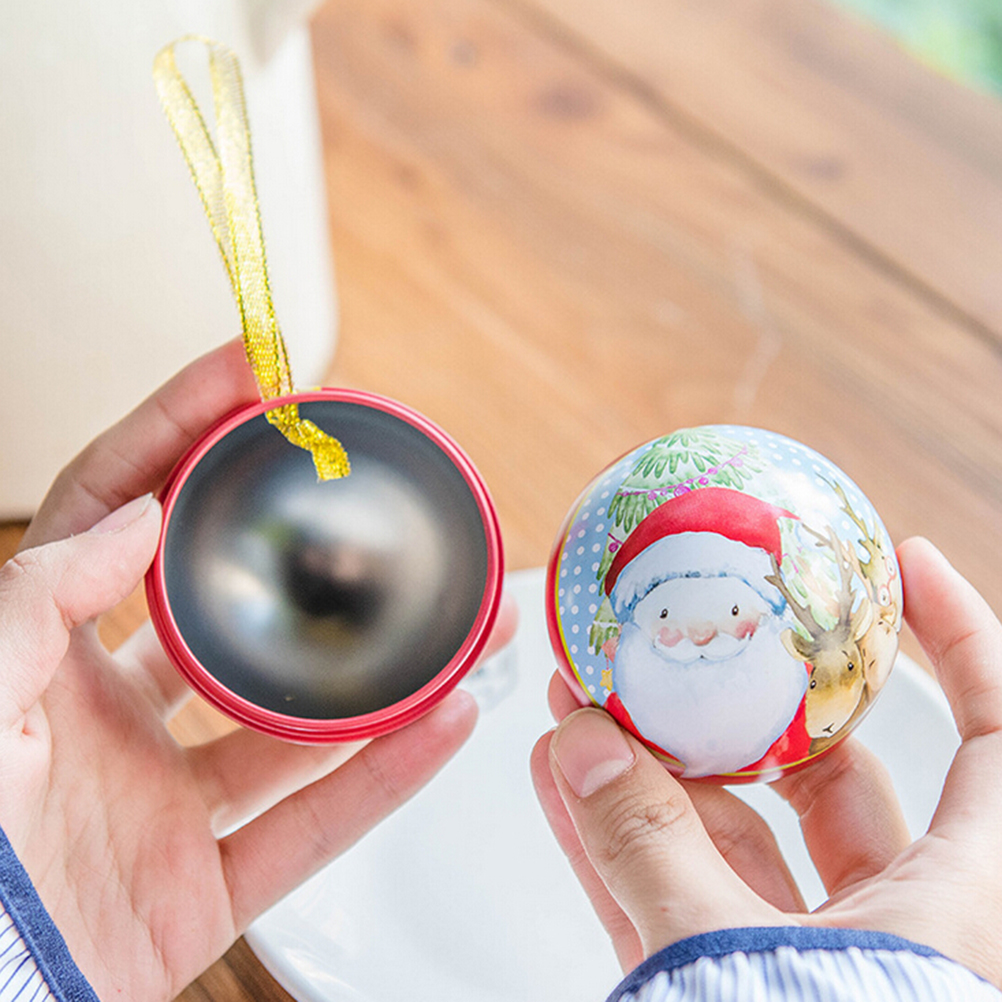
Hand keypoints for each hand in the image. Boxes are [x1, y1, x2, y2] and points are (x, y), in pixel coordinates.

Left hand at [0, 340, 516, 1000]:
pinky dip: (383, 777)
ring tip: (455, 614)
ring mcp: (166, 799)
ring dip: (379, 671)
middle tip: (361, 480)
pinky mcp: (204, 882)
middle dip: (300, 541)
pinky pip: (312, 824)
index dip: (178, 430)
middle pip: (229, 604)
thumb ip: (39, 595)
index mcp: (45, 661)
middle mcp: (115, 717)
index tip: (249, 371)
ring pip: (295, 719)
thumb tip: (141, 514)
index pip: (119, 511)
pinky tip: (446, 720)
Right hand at [531, 536, 1001, 986]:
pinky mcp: (741, 998)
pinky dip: (626, 845)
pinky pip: (683, 900)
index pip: (997, 734)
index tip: (905, 564)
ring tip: (585, 708)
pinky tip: (564, 788)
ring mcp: (814, 967)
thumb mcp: (740, 970)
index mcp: (966, 905)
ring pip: (739, 842)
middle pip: (833, 778)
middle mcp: (905, 930)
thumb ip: (654, 853)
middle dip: (745, 708)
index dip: (960, 637)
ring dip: (657, 774)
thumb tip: (582, 749)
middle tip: (683, 648)